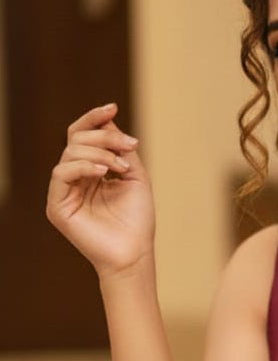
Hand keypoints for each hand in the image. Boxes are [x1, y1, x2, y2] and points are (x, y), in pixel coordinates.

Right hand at [46, 102, 154, 277]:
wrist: (135, 253)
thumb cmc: (138, 220)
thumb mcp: (135, 176)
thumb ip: (121, 148)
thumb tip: (109, 118)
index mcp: (91, 171)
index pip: (83, 136)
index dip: (95, 119)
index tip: (113, 107)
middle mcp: (75, 179)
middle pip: (77, 139)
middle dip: (104, 137)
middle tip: (129, 146)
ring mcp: (64, 192)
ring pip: (70, 153)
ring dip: (100, 153)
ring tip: (121, 167)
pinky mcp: (57, 206)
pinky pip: (61, 173)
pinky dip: (83, 166)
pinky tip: (103, 172)